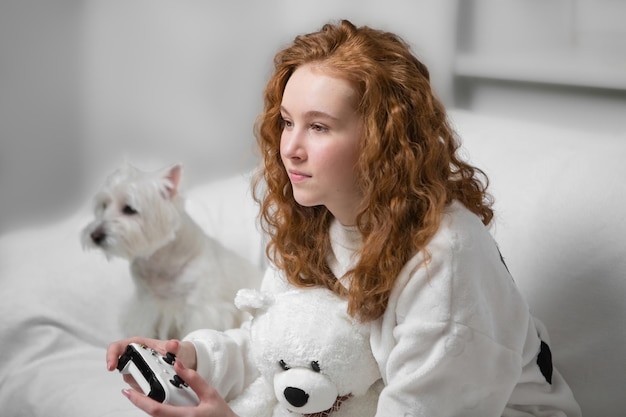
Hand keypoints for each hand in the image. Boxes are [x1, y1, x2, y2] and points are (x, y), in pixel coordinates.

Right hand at [106, 337, 197, 392]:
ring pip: (130, 378)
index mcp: (138, 344)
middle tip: (146, 378)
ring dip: (142, 381)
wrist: (183, 359)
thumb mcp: (176, 347)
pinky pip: (138, 386)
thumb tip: (172, 344)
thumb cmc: (176, 350)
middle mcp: (135, 356)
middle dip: (132, 374)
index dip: (111, 355)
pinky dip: (146, 388)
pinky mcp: (141, 380)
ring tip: (158, 378)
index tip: (111, 366)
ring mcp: (137, 369)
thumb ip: (173, 346)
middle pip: (122, 366)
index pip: (117, 347)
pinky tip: (156, 386)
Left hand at [121, 360, 237, 416]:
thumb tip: (177, 364)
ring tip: (143, 395)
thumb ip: (193, 379)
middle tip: (131, 391)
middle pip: (151, 415)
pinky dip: (158, 412)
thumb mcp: (210, 393)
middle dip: (139, 403)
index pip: (156, 410)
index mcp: (186, 416)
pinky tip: (159, 404)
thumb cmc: (221, 413)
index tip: (127, 392)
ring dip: (149, 407)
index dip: (139, 401)